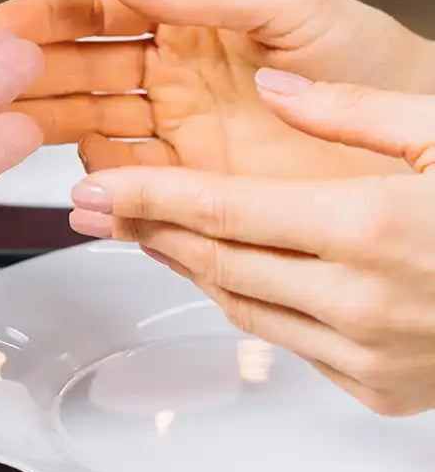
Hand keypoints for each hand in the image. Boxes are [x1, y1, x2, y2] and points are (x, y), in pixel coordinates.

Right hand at [0, 0, 434, 179]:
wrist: (418, 148)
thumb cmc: (373, 62)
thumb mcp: (290, 8)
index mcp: (191, 26)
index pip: (101, 15)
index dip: (47, 17)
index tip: (1, 23)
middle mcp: (174, 79)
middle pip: (81, 71)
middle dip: (30, 72)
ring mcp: (180, 135)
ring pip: (92, 126)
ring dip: (47, 124)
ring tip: (5, 124)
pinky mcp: (195, 186)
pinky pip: (131, 183)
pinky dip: (99, 184)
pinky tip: (73, 183)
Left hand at [70, 67, 434, 415]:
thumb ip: (351, 107)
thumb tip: (273, 83)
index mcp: (371, 227)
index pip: (221, 211)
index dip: (145, 199)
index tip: (92, 189)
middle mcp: (362, 301)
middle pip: (216, 261)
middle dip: (144, 231)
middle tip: (92, 208)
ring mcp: (370, 355)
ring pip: (240, 305)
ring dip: (184, 265)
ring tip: (141, 230)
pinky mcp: (379, 389)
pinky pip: (283, 341)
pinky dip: (242, 300)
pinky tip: (220, 267)